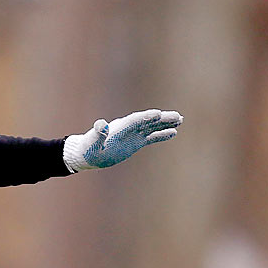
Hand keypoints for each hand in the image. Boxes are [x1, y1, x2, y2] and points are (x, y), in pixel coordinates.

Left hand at [63, 109, 182, 171]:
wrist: (87, 154)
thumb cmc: (88, 149)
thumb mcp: (92, 142)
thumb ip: (97, 133)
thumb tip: (100, 123)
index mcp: (119, 128)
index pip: (135, 120)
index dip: (146, 117)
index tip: (158, 113)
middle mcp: (128, 129)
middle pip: (147, 121)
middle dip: (161, 119)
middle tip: (177, 115)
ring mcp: (132, 135)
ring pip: (151, 127)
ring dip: (165, 124)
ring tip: (180, 119)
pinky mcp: (135, 142)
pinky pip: (150, 137)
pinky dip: (161, 135)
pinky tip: (173, 132)